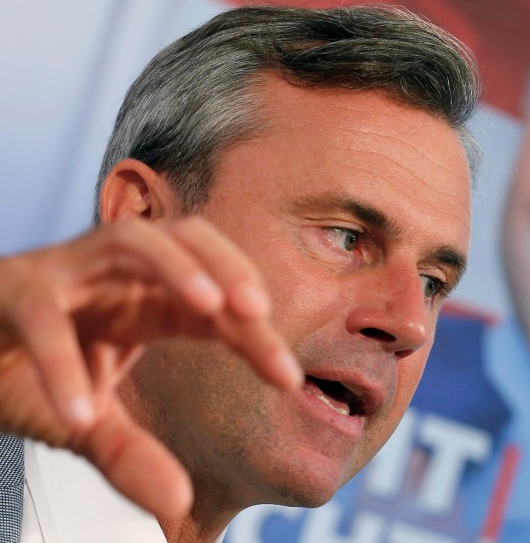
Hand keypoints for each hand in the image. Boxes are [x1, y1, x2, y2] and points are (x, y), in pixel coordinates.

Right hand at [0, 217, 301, 519]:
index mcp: (147, 298)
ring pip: (133, 239)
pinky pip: (45, 317)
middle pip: (189, 239)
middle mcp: (118, 274)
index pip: (216, 303)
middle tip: (259, 311)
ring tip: (212, 309)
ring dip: (177, 266)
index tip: (288, 377)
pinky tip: (81, 411)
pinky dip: (63, 361)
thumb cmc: (24, 372)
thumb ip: (130, 453)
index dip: (254, 332)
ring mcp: (70, 273)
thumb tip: (177, 505)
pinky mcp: (16, 291)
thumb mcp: (87, 418)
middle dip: (229, 268)